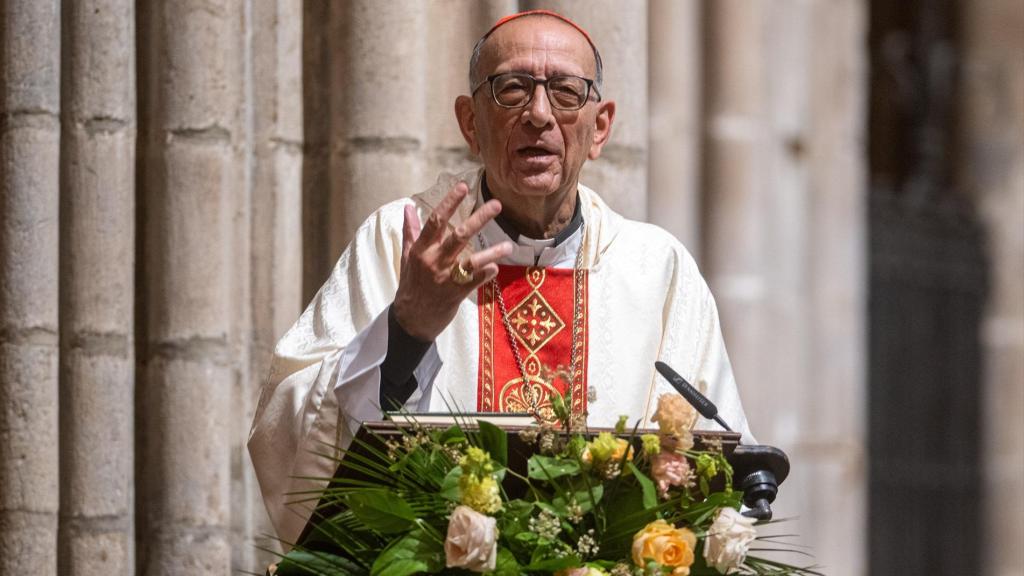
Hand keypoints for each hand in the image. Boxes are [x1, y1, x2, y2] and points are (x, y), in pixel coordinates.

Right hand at [392, 181, 513, 341]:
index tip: (462, 186)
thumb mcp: (406, 257)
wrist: (410, 320)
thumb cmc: (410, 285)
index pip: (435, 221)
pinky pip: (474, 282)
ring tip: (508, 245)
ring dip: (492, 252)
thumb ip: (410, 231)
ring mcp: (444, 278)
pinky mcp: (454, 294)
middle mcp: (433, 261)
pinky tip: (497, 268)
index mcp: (421, 249)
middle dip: (479, 218)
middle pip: (458, 235)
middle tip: (497, 204)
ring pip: (471, 261)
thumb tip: (408, 207)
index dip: (449, 202)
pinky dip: (486, 274)